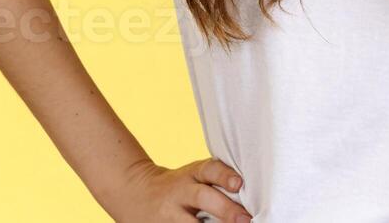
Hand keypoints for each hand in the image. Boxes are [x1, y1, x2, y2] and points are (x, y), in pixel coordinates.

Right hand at [99, 157, 250, 221]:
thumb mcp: (193, 176)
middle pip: (203, 197)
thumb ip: (217, 182)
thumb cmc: (179, 186)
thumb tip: (254, 197)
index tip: (239, 184)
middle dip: (225, 209)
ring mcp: (169, 213)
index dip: (224, 175)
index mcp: (192, 174)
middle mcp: (180, 191)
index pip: (209, 169)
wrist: (134, 193)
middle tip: (246, 220)